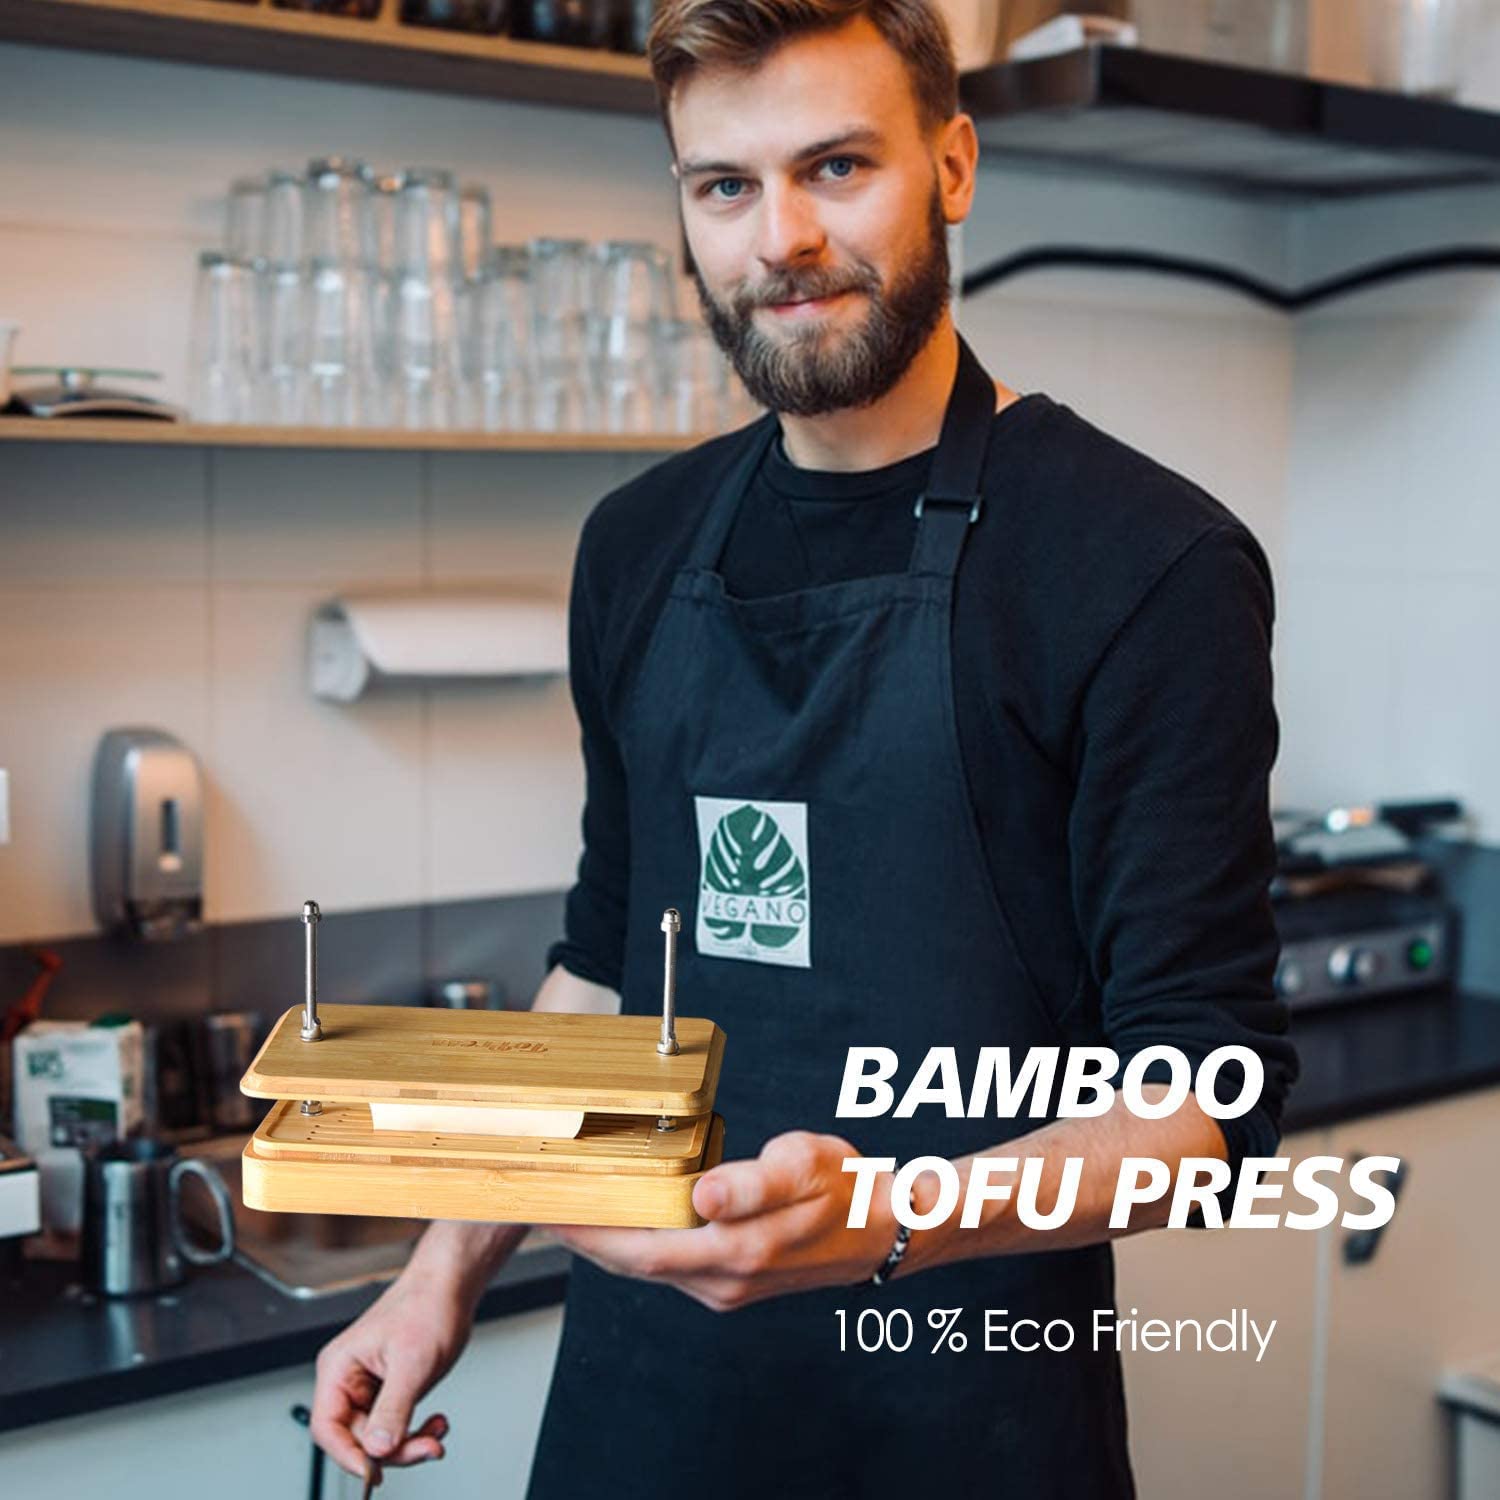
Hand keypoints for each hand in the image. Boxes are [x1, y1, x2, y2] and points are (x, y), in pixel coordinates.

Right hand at [310, 1270, 472, 1477]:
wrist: (451, 1284)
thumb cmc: (428, 1305)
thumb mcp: (412, 1364)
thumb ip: (392, 1410)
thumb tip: (376, 1450)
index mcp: (339, 1368)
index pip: (327, 1428)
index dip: (348, 1456)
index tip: (375, 1473)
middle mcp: (348, 1379)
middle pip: (357, 1438)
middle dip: (394, 1449)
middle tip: (427, 1448)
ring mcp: (370, 1385)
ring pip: (378, 1436)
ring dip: (410, 1441)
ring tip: (437, 1432)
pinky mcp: (390, 1388)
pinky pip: (395, 1424)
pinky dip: (416, 1430)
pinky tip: (436, 1423)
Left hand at [551, 1130, 907, 1310]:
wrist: (883, 1228)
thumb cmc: (844, 1187)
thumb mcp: (805, 1167)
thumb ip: (753, 1182)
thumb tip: (704, 1196)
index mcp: (738, 1250)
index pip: (642, 1249)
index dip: (591, 1234)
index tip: (549, 1209)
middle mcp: (725, 1279)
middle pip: (634, 1264)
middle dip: (584, 1239)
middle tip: (541, 1206)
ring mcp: (727, 1286)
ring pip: (650, 1267)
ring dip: (607, 1243)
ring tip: (571, 1207)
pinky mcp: (731, 1281)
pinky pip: (669, 1266)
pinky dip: (638, 1245)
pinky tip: (624, 1219)